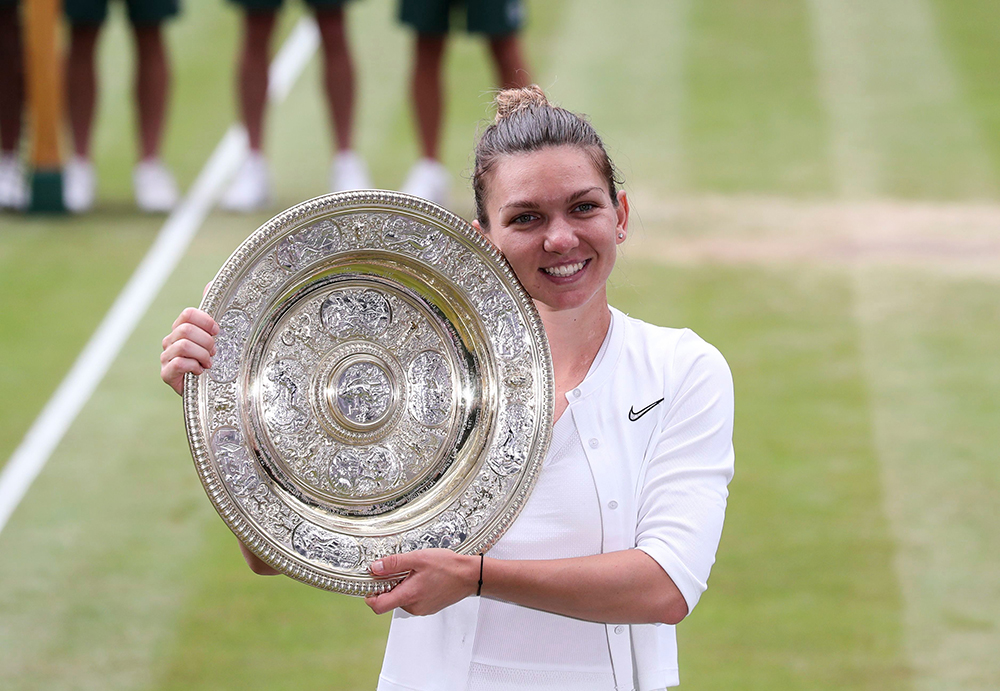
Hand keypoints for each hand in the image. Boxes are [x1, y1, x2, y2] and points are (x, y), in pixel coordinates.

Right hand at [160, 307, 218, 394]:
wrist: (206, 390)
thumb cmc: (210, 361)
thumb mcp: (213, 337)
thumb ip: (210, 313)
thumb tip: (210, 283)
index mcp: (181, 329)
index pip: (188, 314)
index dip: (206, 321)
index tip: (217, 331)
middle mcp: (170, 340)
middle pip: (186, 329)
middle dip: (206, 341)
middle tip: (214, 352)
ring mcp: (166, 357)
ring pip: (184, 346)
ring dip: (202, 355)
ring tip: (208, 363)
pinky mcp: (166, 374)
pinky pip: (179, 363)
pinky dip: (194, 367)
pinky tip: (199, 372)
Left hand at [364, 549, 479, 616]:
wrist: (470, 576)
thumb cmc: (448, 567)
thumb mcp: (418, 558)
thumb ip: (394, 563)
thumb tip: (375, 568)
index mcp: (408, 596)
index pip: (378, 606)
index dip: (369, 596)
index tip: (371, 583)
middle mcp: (414, 607)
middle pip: (389, 601)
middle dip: (390, 586)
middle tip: (400, 569)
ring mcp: (422, 609)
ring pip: (402, 600)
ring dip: (403, 587)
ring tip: (416, 572)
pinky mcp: (429, 608)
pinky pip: (413, 600)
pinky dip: (413, 590)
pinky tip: (424, 578)